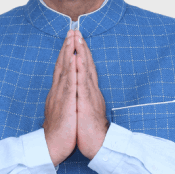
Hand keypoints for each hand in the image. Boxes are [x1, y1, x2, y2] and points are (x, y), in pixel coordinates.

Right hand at [43, 31, 76, 165]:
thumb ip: (63, 100)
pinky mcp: (65, 101)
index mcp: (58, 93)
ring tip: (73, 37)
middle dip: (67, 47)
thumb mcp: (62, 112)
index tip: (71, 40)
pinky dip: (71, 68)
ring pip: (65, 69)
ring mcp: (60, 95)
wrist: (51, 146)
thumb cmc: (58, 132)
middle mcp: (58, 90)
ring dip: (68, 52)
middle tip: (72, 30)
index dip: (66, 54)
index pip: (62, 69)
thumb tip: (66, 93)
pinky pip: (68, 82)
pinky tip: (73, 58)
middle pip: (62, 64)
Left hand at [74, 31, 108, 158]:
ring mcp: (89, 94)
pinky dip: (80, 69)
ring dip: (81, 52)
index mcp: (89, 91)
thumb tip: (80, 89)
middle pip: (86, 64)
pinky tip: (77, 58)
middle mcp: (90, 89)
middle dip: (81, 46)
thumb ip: (84, 96)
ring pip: (85, 69)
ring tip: (77, 38)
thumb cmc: (90, 129)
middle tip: (76, 30)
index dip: (81, 52)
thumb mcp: (85, 108)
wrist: (98, 144)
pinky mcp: (86, 102)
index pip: (85, 68)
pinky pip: (82, 82)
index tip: (76, 39)